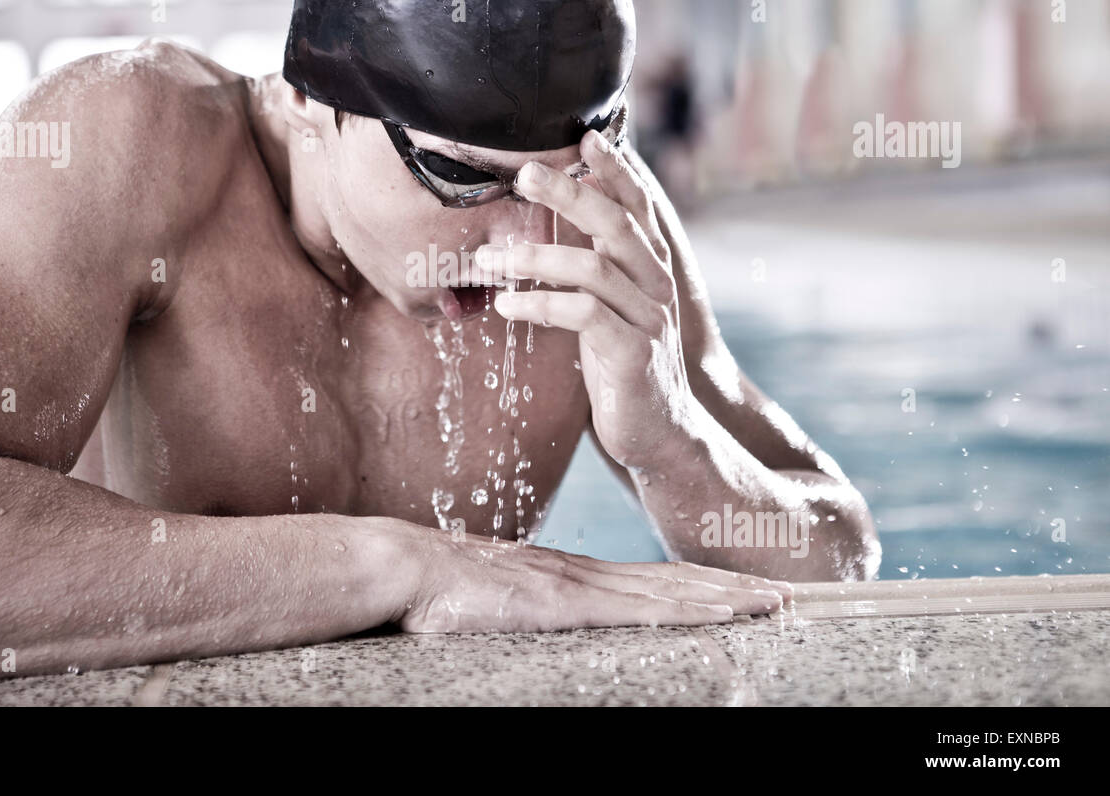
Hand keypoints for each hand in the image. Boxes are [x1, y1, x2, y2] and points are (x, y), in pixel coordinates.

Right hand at [396, 523, 791, 633]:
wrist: (407, 568)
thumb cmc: (434, 591)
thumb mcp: (491, 602)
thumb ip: (520, 610)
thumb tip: (525, 623)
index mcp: (569, 575)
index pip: (649, 579)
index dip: (697, 582)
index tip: (737, 588)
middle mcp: (585, 574)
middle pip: (674, 579)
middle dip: (731, 585)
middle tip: (784, 591)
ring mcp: (580, 586)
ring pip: (672, 590)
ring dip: (728, 595)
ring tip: (774, 600)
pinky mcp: (569, 604)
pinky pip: (644, 609)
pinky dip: (693, 609)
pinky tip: (726, 613)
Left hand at [479, 123, 689, 470]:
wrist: (660, 434)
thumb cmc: (621, 366)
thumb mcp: (607, 310)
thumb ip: (592, 269)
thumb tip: (553, 228)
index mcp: (651, 269)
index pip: (637, 207)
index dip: (615, 170)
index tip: (584, 136)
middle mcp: (657, 286)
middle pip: (616, 224)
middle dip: (570, 193)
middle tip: (524, 174)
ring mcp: (649, 319)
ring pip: (594, 268)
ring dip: (535, 256)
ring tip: (486, 259)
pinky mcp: (633, 355)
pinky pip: (584, 316)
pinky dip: (541, 304)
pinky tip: (506, 303)